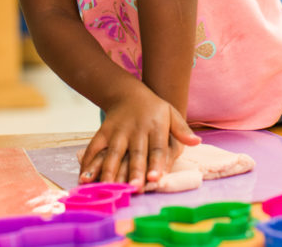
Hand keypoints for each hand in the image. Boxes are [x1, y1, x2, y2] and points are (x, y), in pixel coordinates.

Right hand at [79, 87, 199, 189]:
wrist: (128, 92)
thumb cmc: (154, 109)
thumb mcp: (171, 113)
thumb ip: (182, 130)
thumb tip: (196, 142)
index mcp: (155, 126)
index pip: (157, 147)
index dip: (156, 163)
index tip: (155, 178)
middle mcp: (136, 130)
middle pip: (135, 153)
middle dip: (134, 171)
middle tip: (134, 188)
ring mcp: (118, 131)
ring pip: (114, 153)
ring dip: (110, 171)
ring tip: (107, 187)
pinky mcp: (103, 132)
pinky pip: (95, 148)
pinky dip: (89, 163)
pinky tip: (84, 178)